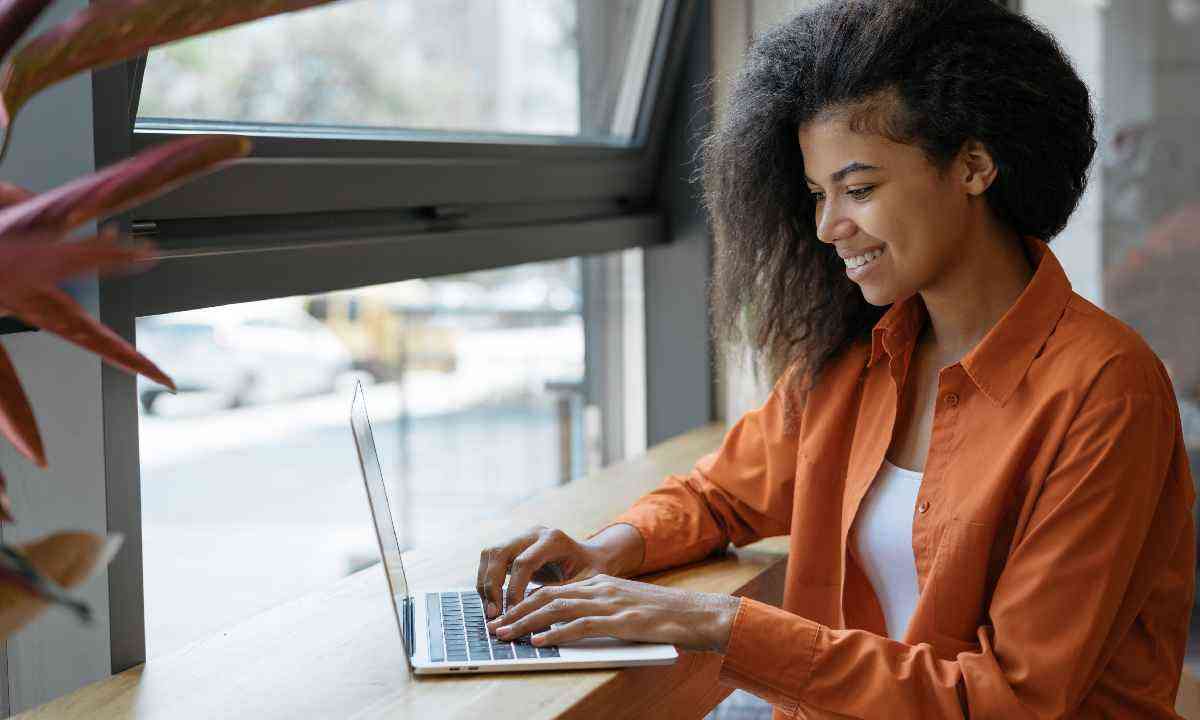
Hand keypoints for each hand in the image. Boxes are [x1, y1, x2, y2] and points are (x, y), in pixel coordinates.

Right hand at [476, 524, 642, 618]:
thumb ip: (560, 595)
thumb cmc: (592, 572)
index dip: (513, 589)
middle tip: (493, 615)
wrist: (592, 558)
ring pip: (489, 554)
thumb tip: (533, 616)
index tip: (511, 614)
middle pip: (499, 553)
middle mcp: (534, 533)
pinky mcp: (513, 545)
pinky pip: (490, 560)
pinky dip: (486, 581)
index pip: (523, 562)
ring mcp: (521, 536)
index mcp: (553, 539)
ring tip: (491, 611)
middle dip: (491, 586)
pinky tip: (492, 602)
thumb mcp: (585, 584)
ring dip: (484, 583)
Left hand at [485, 574, 740, 652]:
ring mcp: (610, 603)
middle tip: (494, 628)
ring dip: (527, 623)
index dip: (524, 604)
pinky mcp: (621, 620)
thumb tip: (565, 628)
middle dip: (516, 612)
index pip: (552, 590)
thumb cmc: (662, 617)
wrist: (696, 614)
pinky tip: (541, 642)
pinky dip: (557, 634)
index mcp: (599, 584)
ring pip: (558, 608)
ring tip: (507, 635)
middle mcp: (600, 588)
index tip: (504, 618)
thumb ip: (597, 613)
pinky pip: (582, 626)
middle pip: (548, 596)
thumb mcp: (624, 608)